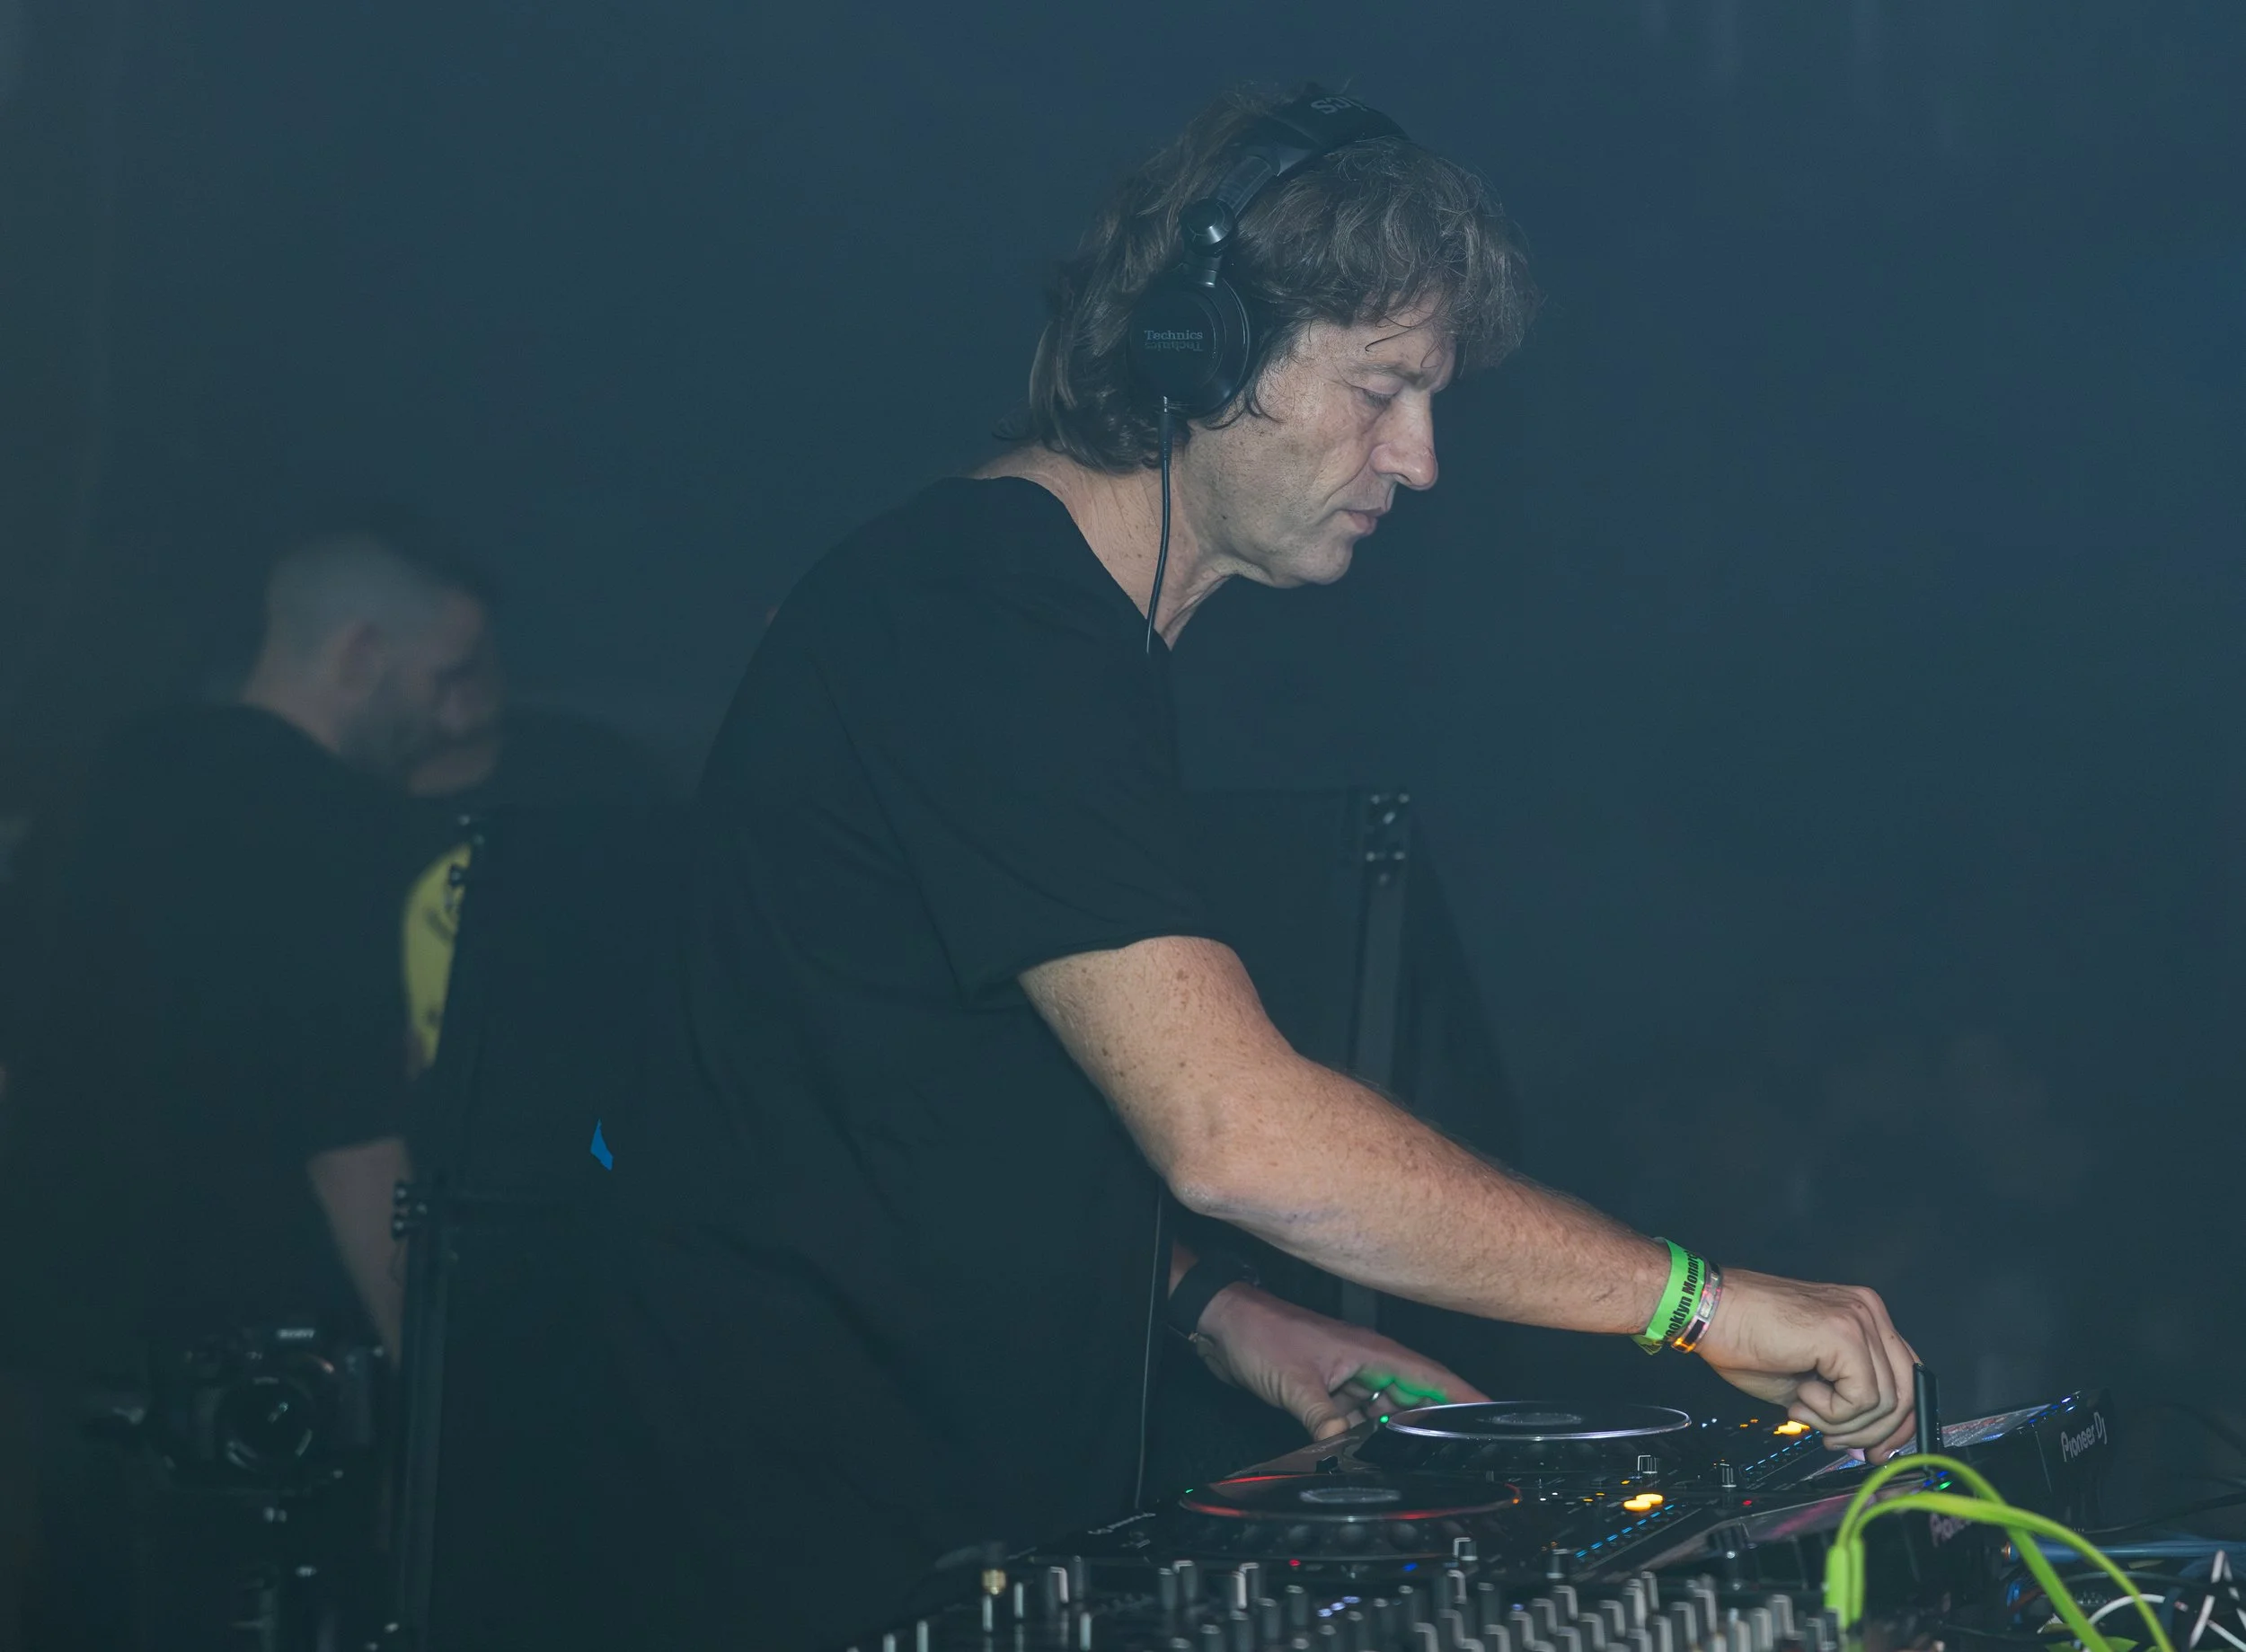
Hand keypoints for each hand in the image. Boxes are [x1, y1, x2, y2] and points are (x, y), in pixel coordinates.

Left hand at [1192, 1284, 1487, 1440]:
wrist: (1223, 1323)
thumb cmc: (1260, 1333)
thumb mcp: (1295, 1383)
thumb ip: (1325, 1422)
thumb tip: (1346, 1452)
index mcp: (1371, 1351)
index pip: (1431, 1378)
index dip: (1465, 1397)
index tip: (1494, 1414)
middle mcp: (1366, 1362)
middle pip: (1412, 1400)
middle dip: (1432, 1426)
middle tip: (1455, 1456)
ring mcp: (1347, 1376)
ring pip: (1384, 1413)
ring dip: (1391, 1436)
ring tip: (1410, 1463)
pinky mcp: (1327, 1390)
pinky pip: (1357, 1418)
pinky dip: (1362, 1437)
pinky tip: (1366, 1457)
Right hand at [1693, 1267, 1919, 1459]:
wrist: (1709, 1313)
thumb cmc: (1746, 1339)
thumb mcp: (1808, 1378)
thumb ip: (1844, 1401)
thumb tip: (1868, 1443)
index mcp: (1864, 1316)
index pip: (1909, 1376)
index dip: (1898, 1421)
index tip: (1876, 1448)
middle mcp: (1869, 1312)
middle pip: (1907, 1392)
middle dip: (1875, 1432)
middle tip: (1837, 1441)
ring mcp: (1859, 1320)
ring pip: (1886, 1402)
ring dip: (1842, 1422)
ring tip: (1804, 1407)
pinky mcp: (1844, 1335)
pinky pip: (1862, 1399)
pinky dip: (1831, 1412)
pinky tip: (1801, 1396)